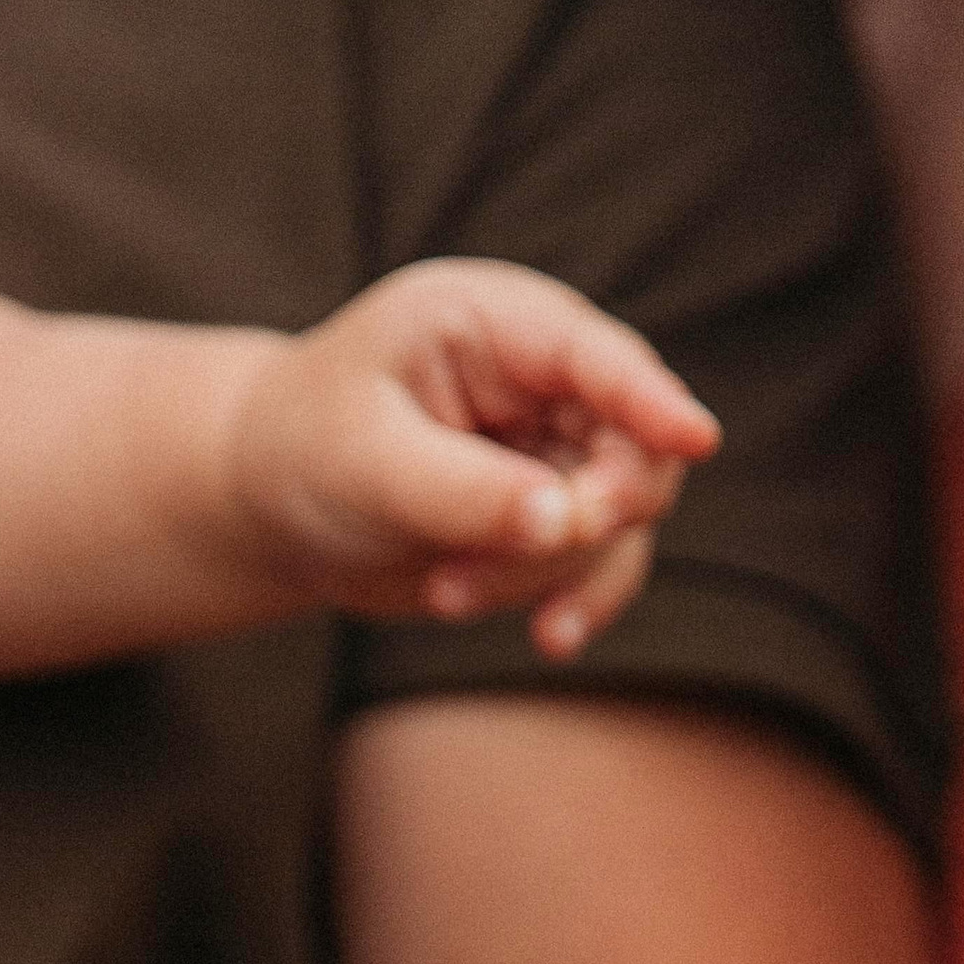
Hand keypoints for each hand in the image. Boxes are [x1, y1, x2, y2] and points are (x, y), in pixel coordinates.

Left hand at [223, 257, 719, 657]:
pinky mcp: (542, 521)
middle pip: (632, 446)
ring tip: (446, 596)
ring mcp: (553, 454)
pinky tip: (550, 639)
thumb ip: (462, 490)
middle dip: (589, 514)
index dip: (651, 400)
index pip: (599, 357)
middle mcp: (543, 382)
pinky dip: (572, 601)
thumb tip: (563, 523)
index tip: (696, 440)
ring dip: (548, 573)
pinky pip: (592, 565)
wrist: (268, 503)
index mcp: (499, 323)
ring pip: (614, 521)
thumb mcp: (366, 461)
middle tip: (515, 557)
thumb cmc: (304, 449)